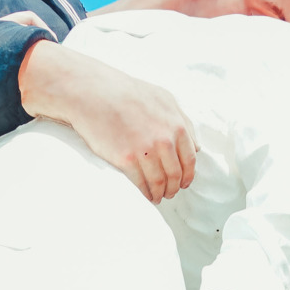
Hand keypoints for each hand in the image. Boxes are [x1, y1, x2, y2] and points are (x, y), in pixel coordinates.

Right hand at [19, 39, 196, 203]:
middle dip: (174, 187)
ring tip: (157, 196)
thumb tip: (196, 147)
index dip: (187, 175)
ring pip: (159, 182)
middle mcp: (164, 140)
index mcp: (175, 125)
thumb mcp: (163, 98)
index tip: (184, 183)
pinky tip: (146, 195)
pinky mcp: (126, 160)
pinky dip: (146, 193)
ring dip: (160, 193)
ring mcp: (145, 151)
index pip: (189, 160)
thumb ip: (183, 121)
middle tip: (170, 193)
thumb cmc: (127, 93)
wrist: (94, 93)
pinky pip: (141, 184)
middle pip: (175, 175)